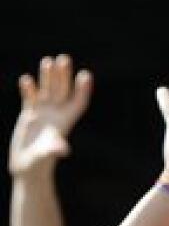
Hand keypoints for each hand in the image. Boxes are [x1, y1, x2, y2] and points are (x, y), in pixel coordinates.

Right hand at [9, 55, 92, 175]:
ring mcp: (43, 113)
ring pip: (47, 90)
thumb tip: (63, 150)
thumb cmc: (40, 163)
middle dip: (63, 76)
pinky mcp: (29, 115)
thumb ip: (54, 149)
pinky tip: (26, 80)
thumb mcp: (47, 155)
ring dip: (47, 77)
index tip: (85, 75)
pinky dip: (29, 89)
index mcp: (66, 121)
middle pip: (62, 91)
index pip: (78, 102)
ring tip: (47, 61)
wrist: (27, 167)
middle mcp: (56, 114)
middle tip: (64, 58)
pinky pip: (30, 98)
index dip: (83, 90)